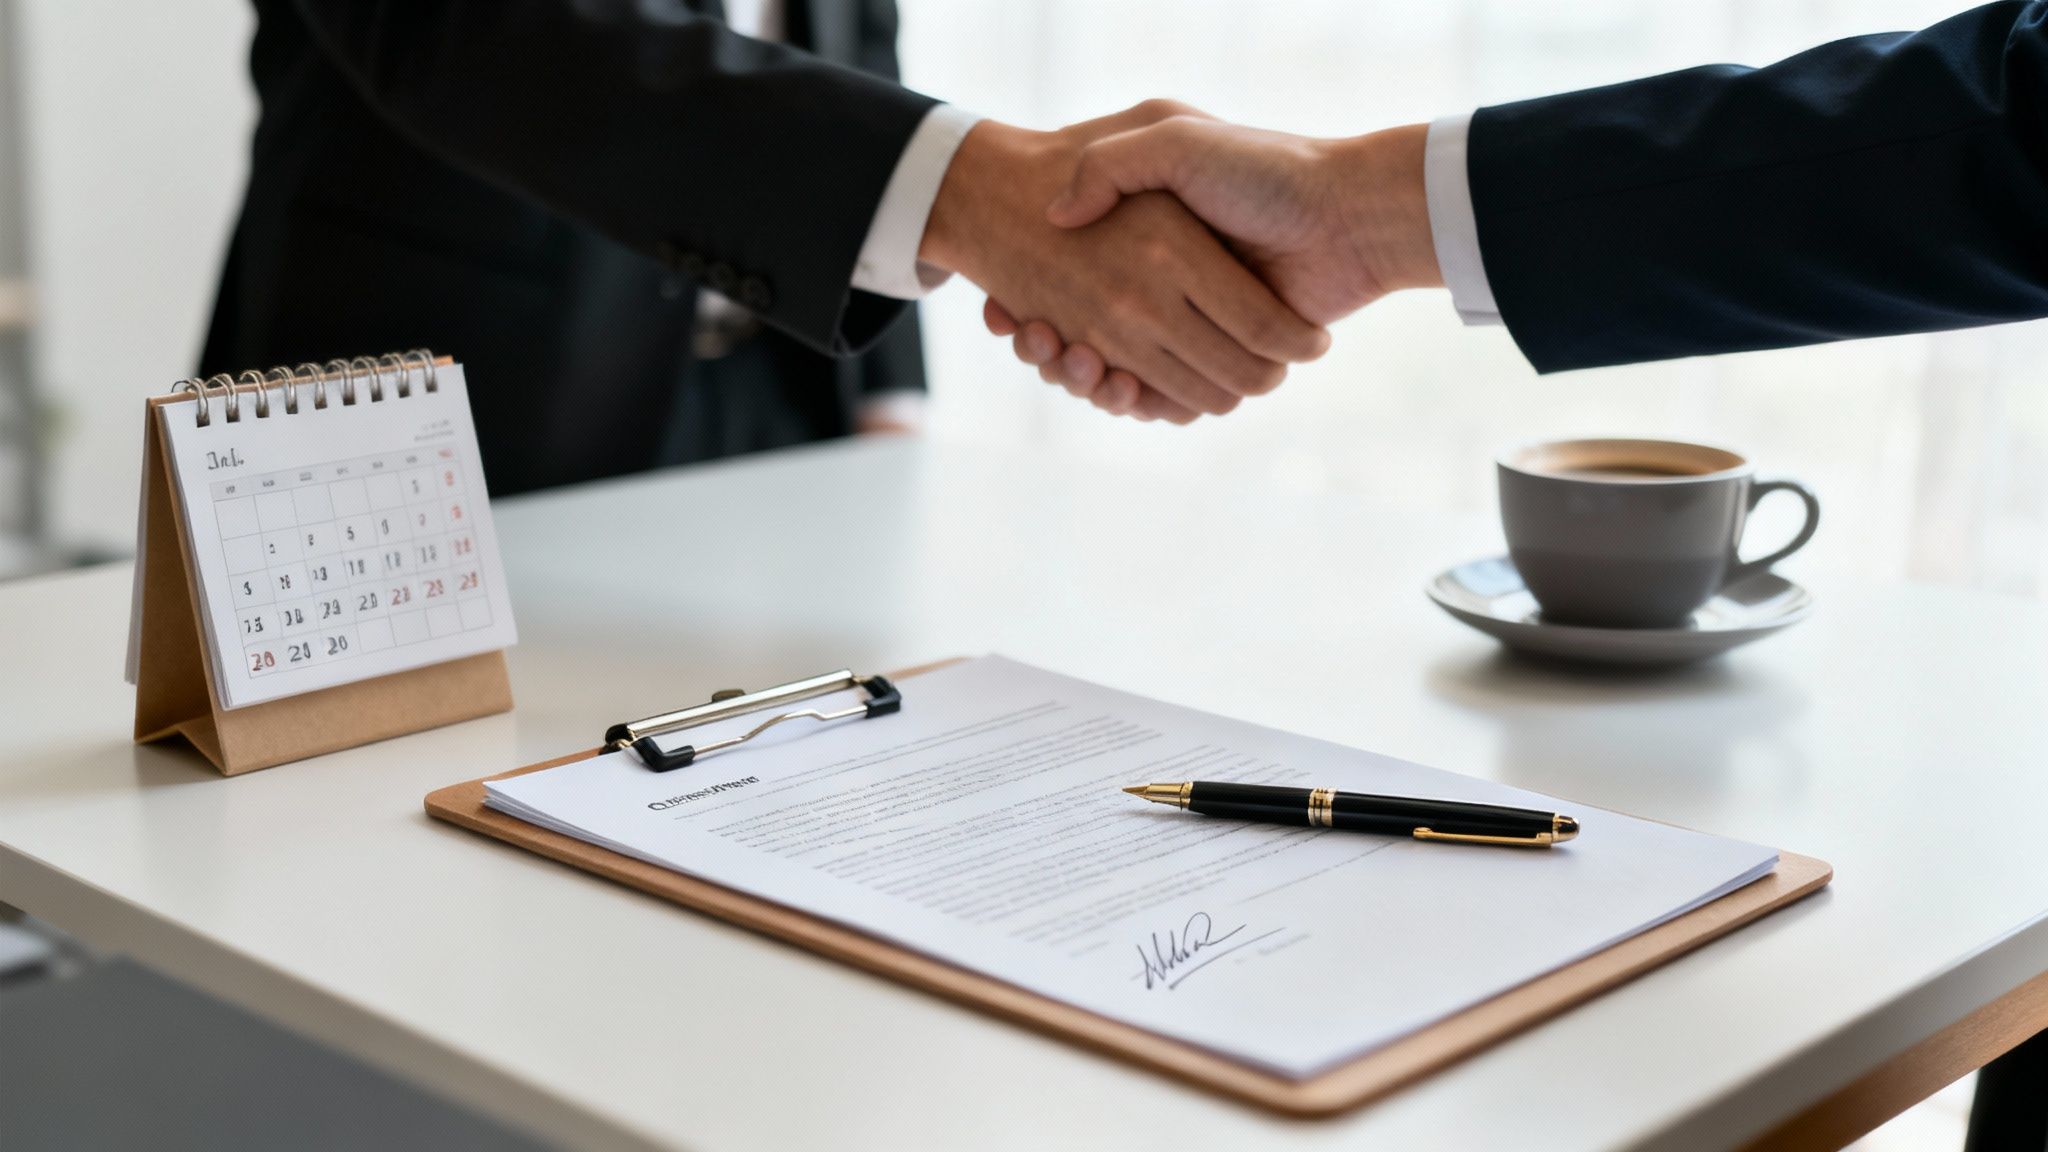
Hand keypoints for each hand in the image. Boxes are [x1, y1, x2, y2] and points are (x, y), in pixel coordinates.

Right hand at [921, 105, 1330, 422]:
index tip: (1005, 312)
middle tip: (1036, 339)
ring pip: (1115, 378)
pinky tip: (1117, 384)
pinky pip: (1163, 400)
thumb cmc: (1264, 172)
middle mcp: (1162, 291)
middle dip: (1051, 352)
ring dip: (1086, 381)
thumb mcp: (1177, 140)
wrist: (1345, 214)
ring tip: (1072, 358)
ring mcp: (1189, 331)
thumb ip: (1112, 165)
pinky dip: (1136, 402)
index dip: (1032, 309)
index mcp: (1147, 245)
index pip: (1067, 290)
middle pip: (1082, 342)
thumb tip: (1057, 217)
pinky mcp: (1219, 364)